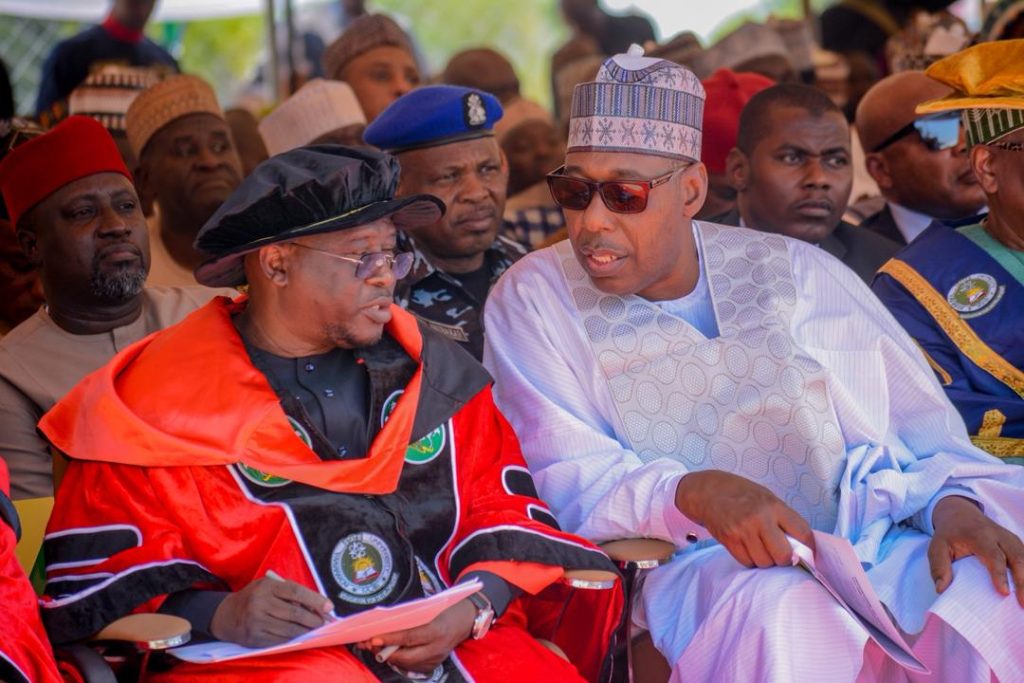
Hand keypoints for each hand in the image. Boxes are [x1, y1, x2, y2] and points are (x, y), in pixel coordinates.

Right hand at [209, 577, 332, 646]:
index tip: (329, 606)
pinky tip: (300, 635)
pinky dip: (294, 638)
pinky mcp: (255, 638)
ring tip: (315, 628)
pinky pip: (280, 640)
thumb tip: (316, 604)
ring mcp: (257, 623)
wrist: (227, 615)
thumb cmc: (254, 597)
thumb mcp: (268, 586)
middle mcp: (260, 604)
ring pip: (289, 629)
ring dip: (306, 630)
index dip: (315, 600)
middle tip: (324, 622)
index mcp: (266, 587)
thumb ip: (289, 591)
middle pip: (294, 613)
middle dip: (313, 619)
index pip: (295, 592)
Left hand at [355, 598, 475, 672]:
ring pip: (406, 663)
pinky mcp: (434, 666)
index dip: (389, 639)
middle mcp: (436, 649)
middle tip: (367, 644)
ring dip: (388, 656)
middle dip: (384, 651)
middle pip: (405, 656)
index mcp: (436, 631)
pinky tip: (389, 652)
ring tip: (373, 648)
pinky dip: (398, 659)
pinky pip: (411, 666)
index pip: (408, 638)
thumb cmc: (444, 609)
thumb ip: (410, 619)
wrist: (465, 620)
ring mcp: (436, 660)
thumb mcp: (429, 609)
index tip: (372, 638)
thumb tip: (386, 624)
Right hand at [675, 470, 814, 568]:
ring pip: (765, 562)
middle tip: (780, 553)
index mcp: (773, 505)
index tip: (809, 552)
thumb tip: (799, 543)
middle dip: (785, 558)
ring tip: (761, 548)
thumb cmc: (739, 493)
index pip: (802, 532)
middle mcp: (759, 519)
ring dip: (766, 560)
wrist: (706, 492)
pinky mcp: (729, 541)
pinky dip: (750, 560)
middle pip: (784, 555)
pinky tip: (748, 548)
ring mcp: (743, 531)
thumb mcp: (766, 497)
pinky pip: (747, 562)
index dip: (809, 546)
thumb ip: (782, 517)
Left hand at [929, 495, 1023, 607]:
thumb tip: (941, 589)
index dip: (1000, 574)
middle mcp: (999, 535)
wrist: (960, 514)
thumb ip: (938, 567)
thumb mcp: (937, 547)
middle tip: (1022, 603)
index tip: (1004, 592)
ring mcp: (1010, 538)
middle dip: (1022, 581)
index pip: (994, 555)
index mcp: (979, 535)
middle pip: (1017, 557)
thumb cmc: (949, 535)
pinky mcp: (1016, 543)